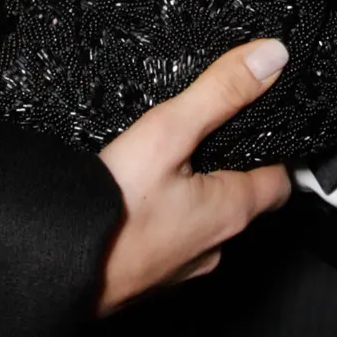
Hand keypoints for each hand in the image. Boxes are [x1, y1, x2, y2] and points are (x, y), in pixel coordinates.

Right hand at [95, 40, 292, 313]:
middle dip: (229, 171)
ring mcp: (182, 269)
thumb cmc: (110, 211)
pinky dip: (162, 221)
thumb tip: (271, 57)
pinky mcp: (149, 279)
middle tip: (206, 138)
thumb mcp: (167, 132)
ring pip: (203, 224)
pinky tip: (134, 201)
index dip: (274, 152)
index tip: (262, 128)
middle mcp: (215, 246)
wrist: (56, 270)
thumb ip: (220, 92)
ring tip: (166, 166)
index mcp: (231, 211)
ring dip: (193, 198)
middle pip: (241, 202)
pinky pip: (170, 243)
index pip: (280, 182)